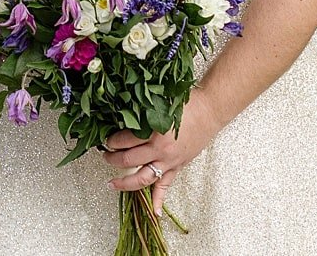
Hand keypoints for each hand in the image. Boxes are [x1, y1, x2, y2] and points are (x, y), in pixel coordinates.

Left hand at [100, 89, 221, 212]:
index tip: (106, 140)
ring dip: (125, 183)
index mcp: (154, 132)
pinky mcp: (177, 167)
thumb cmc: (187, 104)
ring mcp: (169, 161)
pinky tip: (154, 212)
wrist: (210, 110)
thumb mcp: (160, 104)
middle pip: (128, 160)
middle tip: (105, 156)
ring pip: (142, 179)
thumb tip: (121, 117)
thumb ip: (143, 114)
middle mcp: (160, 150)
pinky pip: (166, 187)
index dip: (111, 141)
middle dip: (112, 159)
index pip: (124, 141)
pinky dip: (159, 200)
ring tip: (112, 183)